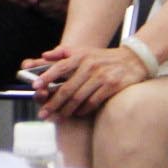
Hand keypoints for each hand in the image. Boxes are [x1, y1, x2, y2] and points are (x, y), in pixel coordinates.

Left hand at [32, 41, 148, 118]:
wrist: (132, 60)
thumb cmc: (102, 57)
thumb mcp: (83, 49)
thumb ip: (62, 52)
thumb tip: (43, 56)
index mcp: (80, 56)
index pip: (59, 67)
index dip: (46, 78)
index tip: (35, 87)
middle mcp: (89, 66)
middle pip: (67, 88)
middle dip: (53, 103)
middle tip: (43, 113)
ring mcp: (101, 76)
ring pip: (79, 98)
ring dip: (66, 110)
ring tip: (56, 118)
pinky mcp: (111, 86)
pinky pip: (93, 102)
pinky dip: (82, 110)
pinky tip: (76, 114)